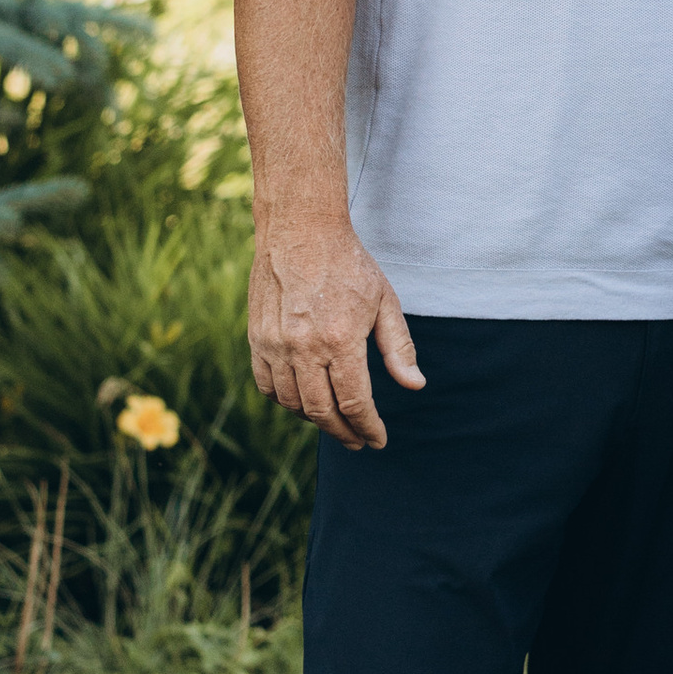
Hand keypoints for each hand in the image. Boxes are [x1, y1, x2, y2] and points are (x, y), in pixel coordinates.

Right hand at [248, 220, 425, 450]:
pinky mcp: (257, 339)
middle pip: (322, 412)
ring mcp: (275, 345)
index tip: (378, 440)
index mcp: (341, 339)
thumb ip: (398, 347)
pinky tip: (303, 402)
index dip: (368, 428)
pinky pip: (267, 386)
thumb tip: (415, 385)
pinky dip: (285, 401)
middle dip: (343, 434)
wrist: (301, 232)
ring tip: (335, 423)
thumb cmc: (349, 265)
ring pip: (292, 403)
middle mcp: (304, 347)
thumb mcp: (384, 301)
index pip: (354, 403)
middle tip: (357, 442)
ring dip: (315, 421)